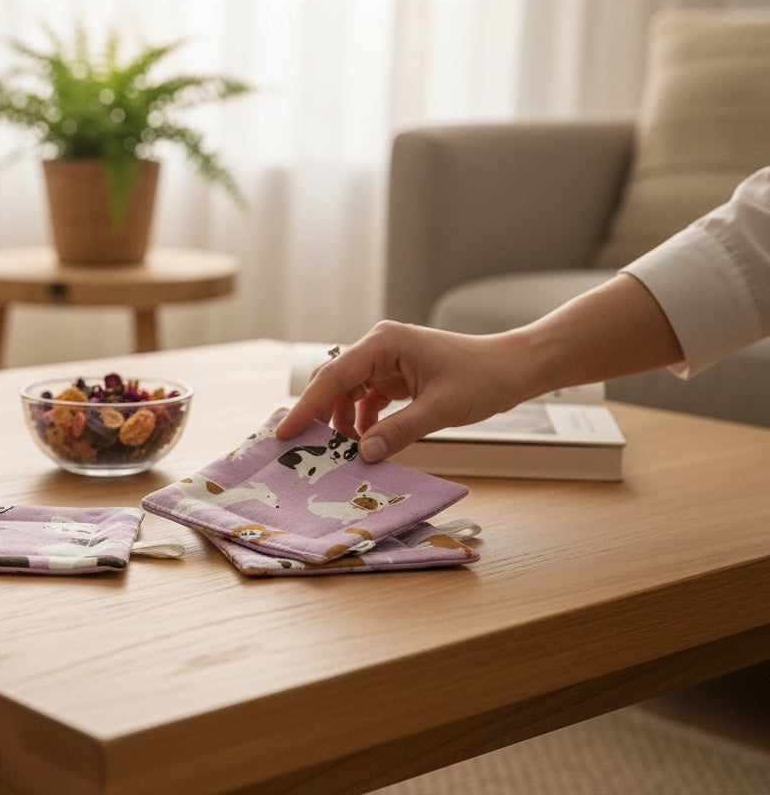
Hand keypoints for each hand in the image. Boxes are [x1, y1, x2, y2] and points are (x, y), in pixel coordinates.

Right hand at [275, 321, 530, 461]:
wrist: (513, 368)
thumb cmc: (483, 377)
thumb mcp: (441, 408)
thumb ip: (400, 431)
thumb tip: (363, 454)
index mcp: (384, 343)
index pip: (333, 376)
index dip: (307, 406)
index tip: (285, 432)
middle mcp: (379, 348)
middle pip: (333, 383)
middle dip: (321, 417)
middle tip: (307, 450)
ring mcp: (386, 362)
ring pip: (347, 394)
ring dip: (343, 423)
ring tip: (345, 452)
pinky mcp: (395, 377)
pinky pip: (366, 401)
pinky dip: (362, 423)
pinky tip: (368, 442)